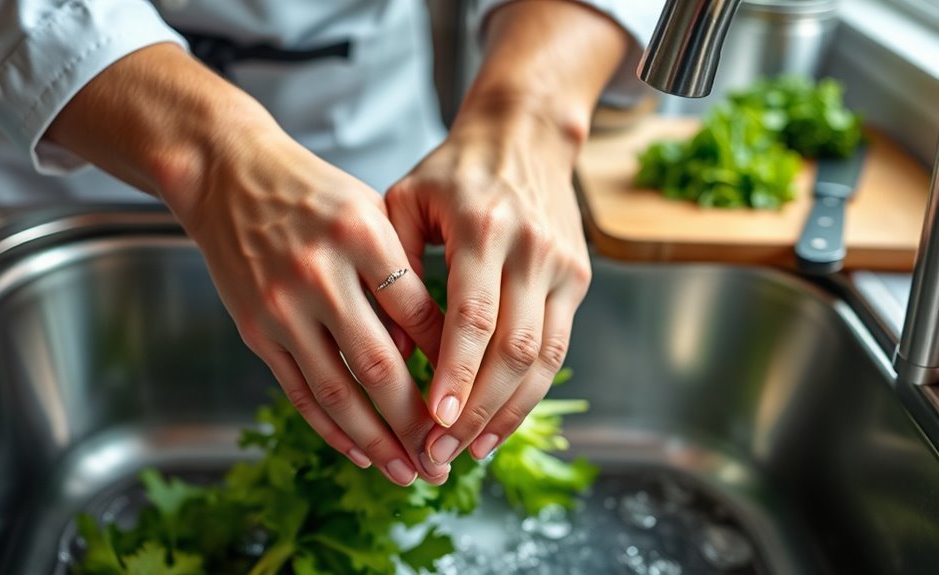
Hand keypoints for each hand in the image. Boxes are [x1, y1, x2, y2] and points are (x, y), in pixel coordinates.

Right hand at [174, 131, 450, 485]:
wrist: (227, 176)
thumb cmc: (312, 192)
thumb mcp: (368, 209)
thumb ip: (400, 271)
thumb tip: (426, 349)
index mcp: (361, 234)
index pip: (419, 312)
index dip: (449, 361)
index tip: (471, 396)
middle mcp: (320, 273)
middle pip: (380, 365)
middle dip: (417, 421)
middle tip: (445, 458)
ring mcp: (282, 306)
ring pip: (338, 390)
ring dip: (377, 441)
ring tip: (408, 471)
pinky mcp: (256, 330)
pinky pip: (300, 391)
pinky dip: (331, 428)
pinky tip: (360, 452)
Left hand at [386, 104, 591, 465]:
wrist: (524, 135)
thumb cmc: (453, 170)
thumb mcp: (406, 200)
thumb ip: (394, 270)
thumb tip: (389, 349)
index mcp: (482, 224)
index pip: (474, 314)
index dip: (457, 372)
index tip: (433, 419)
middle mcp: (530, 248)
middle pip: (512, 348)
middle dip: (477, 408)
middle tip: (440, 450)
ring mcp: (561, 266)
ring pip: (543, 359)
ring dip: (506, 412)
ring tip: (468, 449)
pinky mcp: (576, 280)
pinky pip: (558, 349)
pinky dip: (530, 392)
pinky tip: (499, 421)